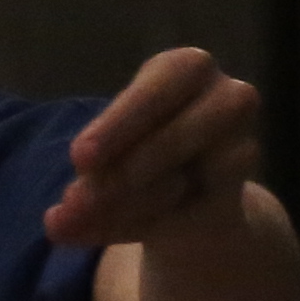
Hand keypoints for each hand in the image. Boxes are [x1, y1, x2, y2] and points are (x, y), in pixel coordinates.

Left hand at [47, 49, 263, 253]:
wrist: (192, 194)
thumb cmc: (141, 147)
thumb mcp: (111, 152)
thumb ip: (89, 180)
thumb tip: (57, 223)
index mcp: (186, 69)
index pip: (158, 87)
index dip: (119, 122)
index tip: (78, 158)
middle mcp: (228, 98)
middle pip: (174, 137)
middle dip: (120, 173)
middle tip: (75, 201)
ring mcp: (242, 145)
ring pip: (179, 182)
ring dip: (126, 206)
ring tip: (80, 220)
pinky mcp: (239, 194)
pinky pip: (188, 215)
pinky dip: (143, 226)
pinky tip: (114, 231)